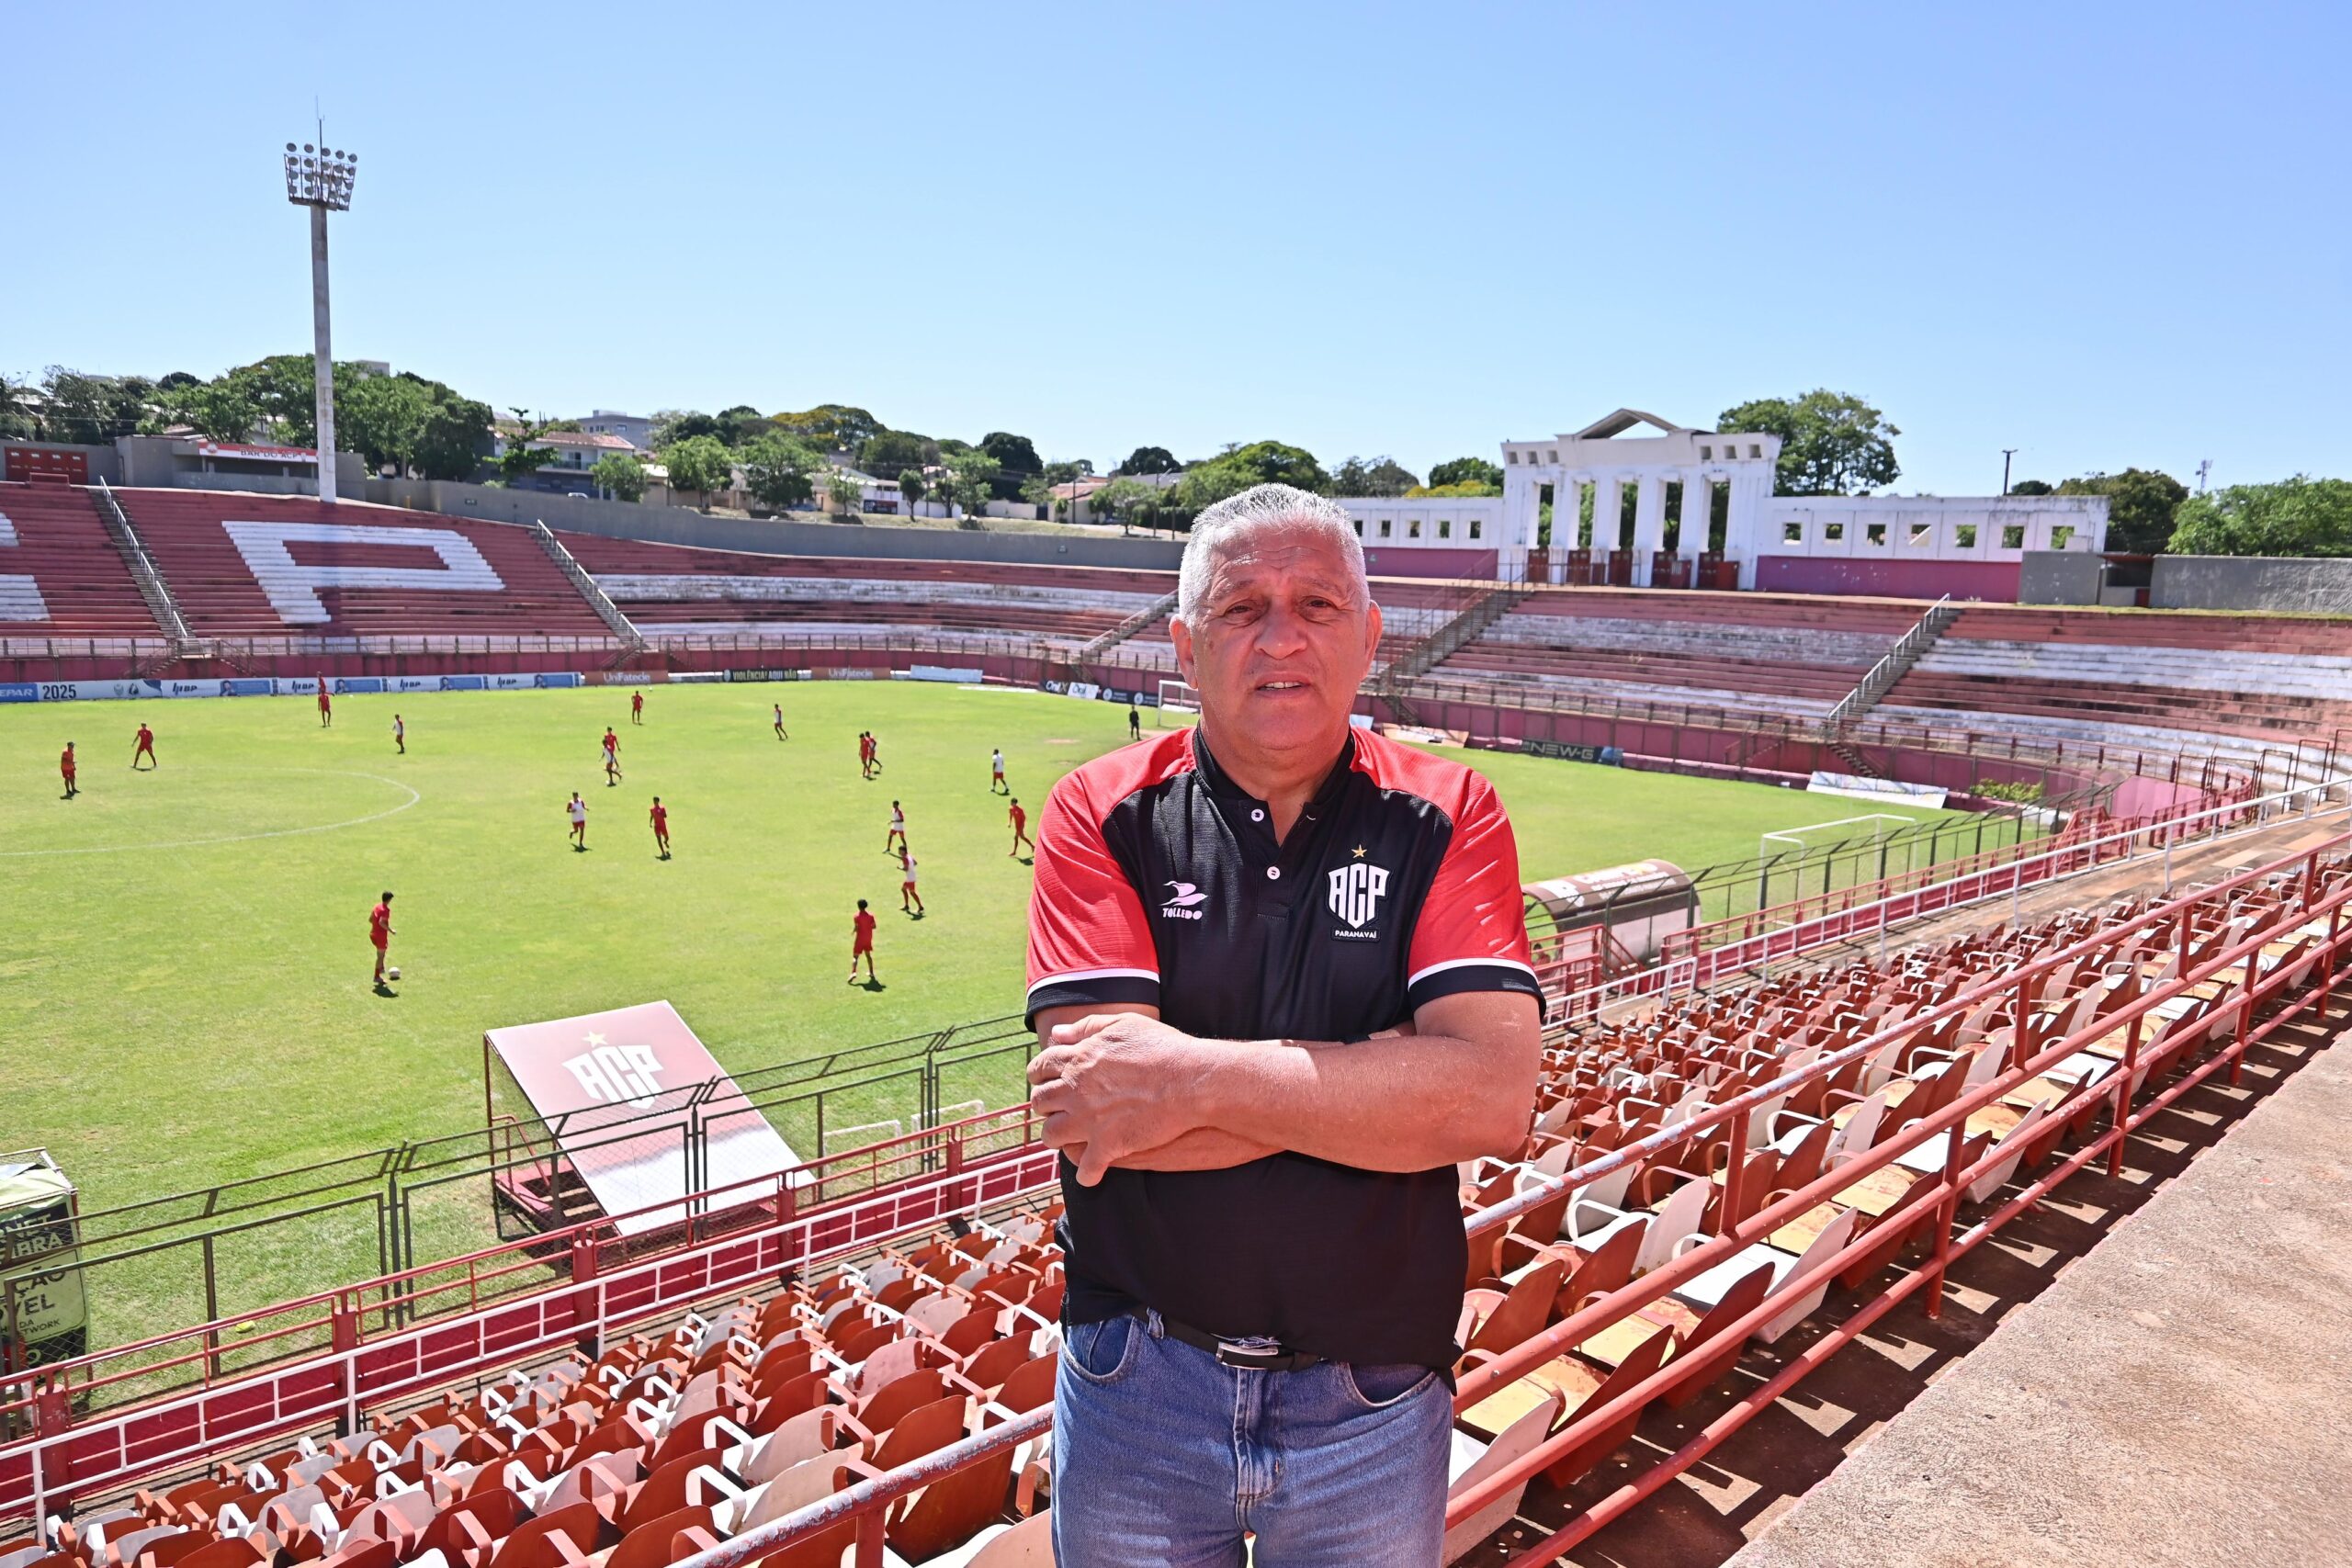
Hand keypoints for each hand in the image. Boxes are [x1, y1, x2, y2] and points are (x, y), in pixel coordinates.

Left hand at [1027, 1013, 1209, 1186]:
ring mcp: (1089, 1120)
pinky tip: (1092, 1174)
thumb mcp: (1123, 1024)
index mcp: (1078, 1059)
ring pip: (1052, 1135)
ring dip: (1056, 1137)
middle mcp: (1076, 1090)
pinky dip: (1087, 1174)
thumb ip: (1086, 1027)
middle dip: (1044, 1105)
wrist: (1191, 1080)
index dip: (1039, 1075)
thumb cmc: (1163, 1048)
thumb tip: (1058, 1033)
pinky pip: (1086, 1167)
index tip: (1045, 1080)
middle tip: (1055, 1108)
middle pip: (1040, 1102)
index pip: (1040, 1068)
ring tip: (1066, 1139)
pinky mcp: (1108, 1145)